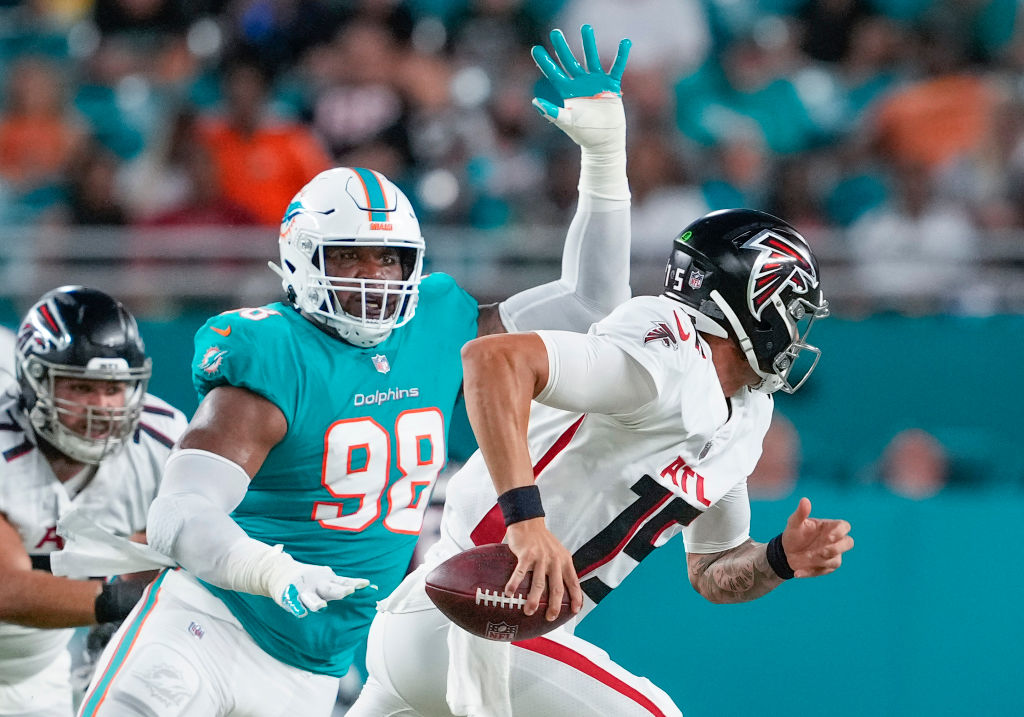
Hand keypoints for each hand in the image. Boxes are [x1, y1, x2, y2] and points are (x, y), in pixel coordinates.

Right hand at [270, 561, 372, 617]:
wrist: (280, 572)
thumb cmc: (310, 580)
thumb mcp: (328, 579)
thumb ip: (346, 585)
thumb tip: (375, 588)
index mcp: (328, 580)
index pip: (344, 581)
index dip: (355, 583)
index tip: (367, 585)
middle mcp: (317, 584)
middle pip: (330, 588)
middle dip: (340, 591)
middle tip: (350, 591)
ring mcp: (303, 590)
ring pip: (312, 598)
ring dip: (317, 603)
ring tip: (323, 608)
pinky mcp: (289, 597)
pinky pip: (294, 604)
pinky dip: (298, 608)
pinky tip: (302, 614)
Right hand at [505, 518, 582, 620]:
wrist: (528, 521)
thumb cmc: (542, 539)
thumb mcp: (557, 552)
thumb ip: (560, 568)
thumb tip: (559, 589)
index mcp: (564, 560)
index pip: (573, 582)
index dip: (576, 597)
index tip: (575, 610)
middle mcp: (554, 560)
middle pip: (557, 588)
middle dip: (554, 606)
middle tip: (550, 617)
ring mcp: (540, 558)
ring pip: (539, 584)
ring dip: (533, 600)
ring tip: (529, 611)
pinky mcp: (526, 555)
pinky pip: (520, 573)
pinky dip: (514, 584)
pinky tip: (509, 593)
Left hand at [531, 24, 630, 152]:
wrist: (604, 141)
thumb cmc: (583, 133)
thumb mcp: (566, 122)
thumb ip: (552, 111)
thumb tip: (535, 101)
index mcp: (566, 92)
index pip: (553, 73)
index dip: (544, 62)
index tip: (535, 49)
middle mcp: (579, 83)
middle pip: (569, 61)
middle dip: (561, 47)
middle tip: (555, 33)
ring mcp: (595, 83)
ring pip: (591, 58)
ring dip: (589, 43)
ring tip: (586, 27)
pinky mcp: (611, 86)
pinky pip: (616, 67)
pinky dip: (621, 56)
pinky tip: (624, 43)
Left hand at [781, 498, 853, 577]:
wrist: (786, 551)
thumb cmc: (794, 533)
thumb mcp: (794, 522)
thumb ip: (801, 513)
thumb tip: (804, 500)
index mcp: (829, 527)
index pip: (844, 526)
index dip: (840, 531)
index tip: (828, 536)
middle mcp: (834, 541)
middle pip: (849, 543)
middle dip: (838, 548)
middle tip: (823, 551)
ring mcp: (832, 555)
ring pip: (836, 560)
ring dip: (821, 561)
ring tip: (805, 559)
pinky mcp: (826, 567)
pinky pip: (823, 571)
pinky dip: (810, 572)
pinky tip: (797, 572)